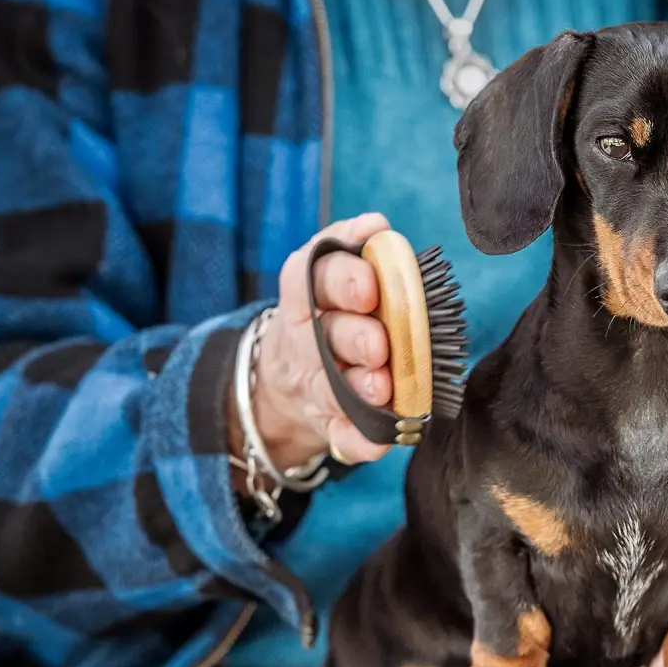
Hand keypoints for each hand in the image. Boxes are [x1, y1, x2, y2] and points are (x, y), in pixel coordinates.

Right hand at [228, 212, 393, 474]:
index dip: (343, 279)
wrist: (285, 385)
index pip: (315, 278)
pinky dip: (359, 441)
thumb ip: (352, 253)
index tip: (372, 283)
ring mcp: (314, 387)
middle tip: (379, 344)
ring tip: (382, 388)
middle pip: (326, 335)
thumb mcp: (324, 282)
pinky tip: (378, 441)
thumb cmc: (326, 320)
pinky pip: (342, 437)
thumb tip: (377, 226)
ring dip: (358, 389)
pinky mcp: (327, 425)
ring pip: (333, 388)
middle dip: (354, 337)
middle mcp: (306, 342)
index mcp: (306, 299)